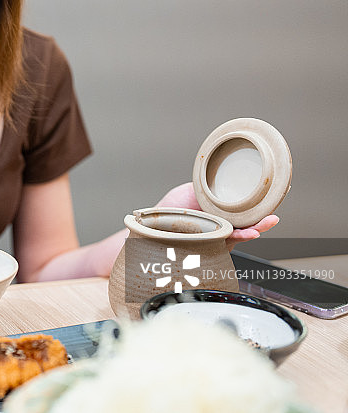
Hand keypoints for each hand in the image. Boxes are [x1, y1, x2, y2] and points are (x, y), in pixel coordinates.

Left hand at [156, 182, 278, 250]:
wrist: (149, 225)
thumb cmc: (168, 211)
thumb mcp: (191, 192)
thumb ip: (207, 187)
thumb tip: (221, 178)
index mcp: (215, 214)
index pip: (239, 213)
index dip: (254, 210)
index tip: (267, 205)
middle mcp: (216, 227)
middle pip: (243, 226)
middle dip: (260, 223)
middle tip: (272, 218)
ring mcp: (212, 238)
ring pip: (237, 236)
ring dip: (253, 231)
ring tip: (265, 225)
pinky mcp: (206, 246)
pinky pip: (224, 243)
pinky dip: (237, 238)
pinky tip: (248, 234)